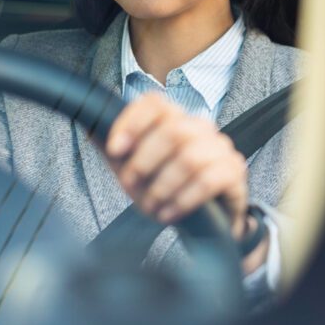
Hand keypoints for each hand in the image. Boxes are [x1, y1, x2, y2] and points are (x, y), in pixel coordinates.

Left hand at [104, 93, 250, 238]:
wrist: (202, 221)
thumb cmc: (166, 189)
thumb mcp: (133, 169)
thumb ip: (114, 148)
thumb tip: (90, 124)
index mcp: (174, 120)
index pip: (155, 103)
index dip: (132, 122)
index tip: (116, 150)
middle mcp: (200, 128)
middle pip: (172, 130)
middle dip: (144, 161)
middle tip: (132, 185)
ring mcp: (220, 148)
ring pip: (190, 157)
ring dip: (163, 186)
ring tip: (152, 205)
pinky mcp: (234, 172)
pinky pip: (208, 180)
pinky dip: (183, 199)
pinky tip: (170, 212)